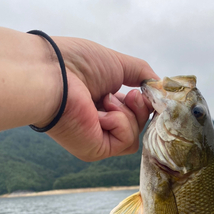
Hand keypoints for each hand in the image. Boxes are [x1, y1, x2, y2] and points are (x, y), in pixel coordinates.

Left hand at [48, 37, 158, 160]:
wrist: (54, 75)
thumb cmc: (76, 64)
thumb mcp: (118, 64)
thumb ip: (141, 74)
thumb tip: (160, 85)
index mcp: (100, 105)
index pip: (133, 114)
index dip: (143, 104)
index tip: (142, 90)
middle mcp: (98, 125)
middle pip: (139, 127)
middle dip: (139, 109)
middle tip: (129, 95)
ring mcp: (97, 140)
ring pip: (135, 136)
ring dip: (127, 115)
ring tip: (106, 101)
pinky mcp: (96, 150)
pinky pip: (126, 141)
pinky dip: (120, 123)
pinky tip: (101, 112)